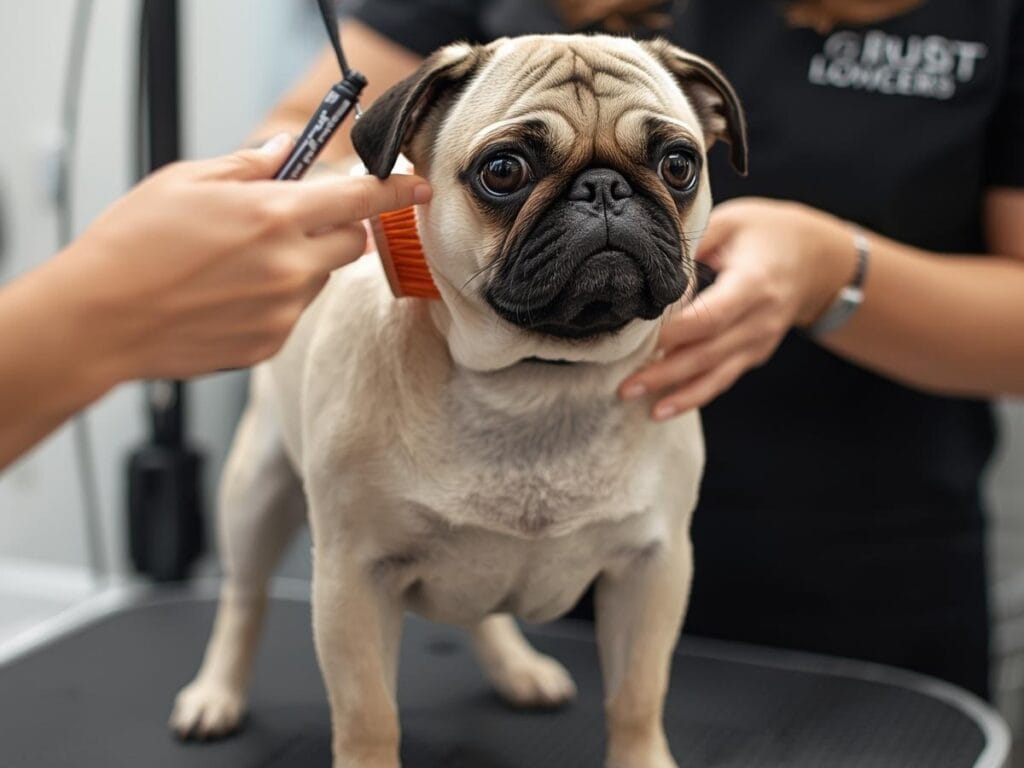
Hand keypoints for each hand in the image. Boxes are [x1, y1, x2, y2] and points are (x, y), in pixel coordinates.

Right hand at [57, 134, 430, 380]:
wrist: (100, 317)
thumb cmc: (133, 244)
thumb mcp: (187, 180)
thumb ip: (249, 166)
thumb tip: (286, 151)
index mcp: (274, 216)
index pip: (359, 200)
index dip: (394, 191)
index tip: (416, 187)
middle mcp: (289, 266)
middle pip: (352, 244)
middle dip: (335, 228)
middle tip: (289, 222)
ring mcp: (283, 310)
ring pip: (319, 279)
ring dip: (299, 265)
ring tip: (237, 265)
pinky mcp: (269, 343)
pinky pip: (291, 312)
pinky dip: (274, 300)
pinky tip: (227, 296)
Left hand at [619, 198, 855, 419]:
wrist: (817, 259)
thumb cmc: (767, 234)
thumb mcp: (732, 221)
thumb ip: (694, 241)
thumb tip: (655, 267)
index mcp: (754, 283)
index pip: (712, 316)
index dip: (677, 331)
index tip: (643, 340)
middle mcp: (760, 319)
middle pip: (708, 353)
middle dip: (666, 373)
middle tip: (628, 387)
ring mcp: (760, 341)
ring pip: (717, 375)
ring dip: (680, 395)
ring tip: (646, 408)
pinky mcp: (754, 353)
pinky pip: (723, 378)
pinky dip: (695, 394)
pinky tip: (666, 407)